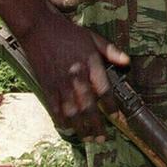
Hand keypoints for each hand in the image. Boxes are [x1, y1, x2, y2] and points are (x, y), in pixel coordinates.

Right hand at [0, 0, 129, 140]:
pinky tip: (67, 128)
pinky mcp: (46, 85)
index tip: (116, 116)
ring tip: (87, 138)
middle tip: (102, 138)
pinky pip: (54, 107)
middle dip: (96, 125)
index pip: (104, 90)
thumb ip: (110, 51)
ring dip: (80, 127)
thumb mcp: (92, 37)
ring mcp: (60, 82)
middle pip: (88, 106)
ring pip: (71, 111)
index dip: (111, 106)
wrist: (39, 28)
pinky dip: (60, 120)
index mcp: (90, 64)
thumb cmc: (68, 32)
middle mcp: (76, 76)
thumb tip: (127, 62)